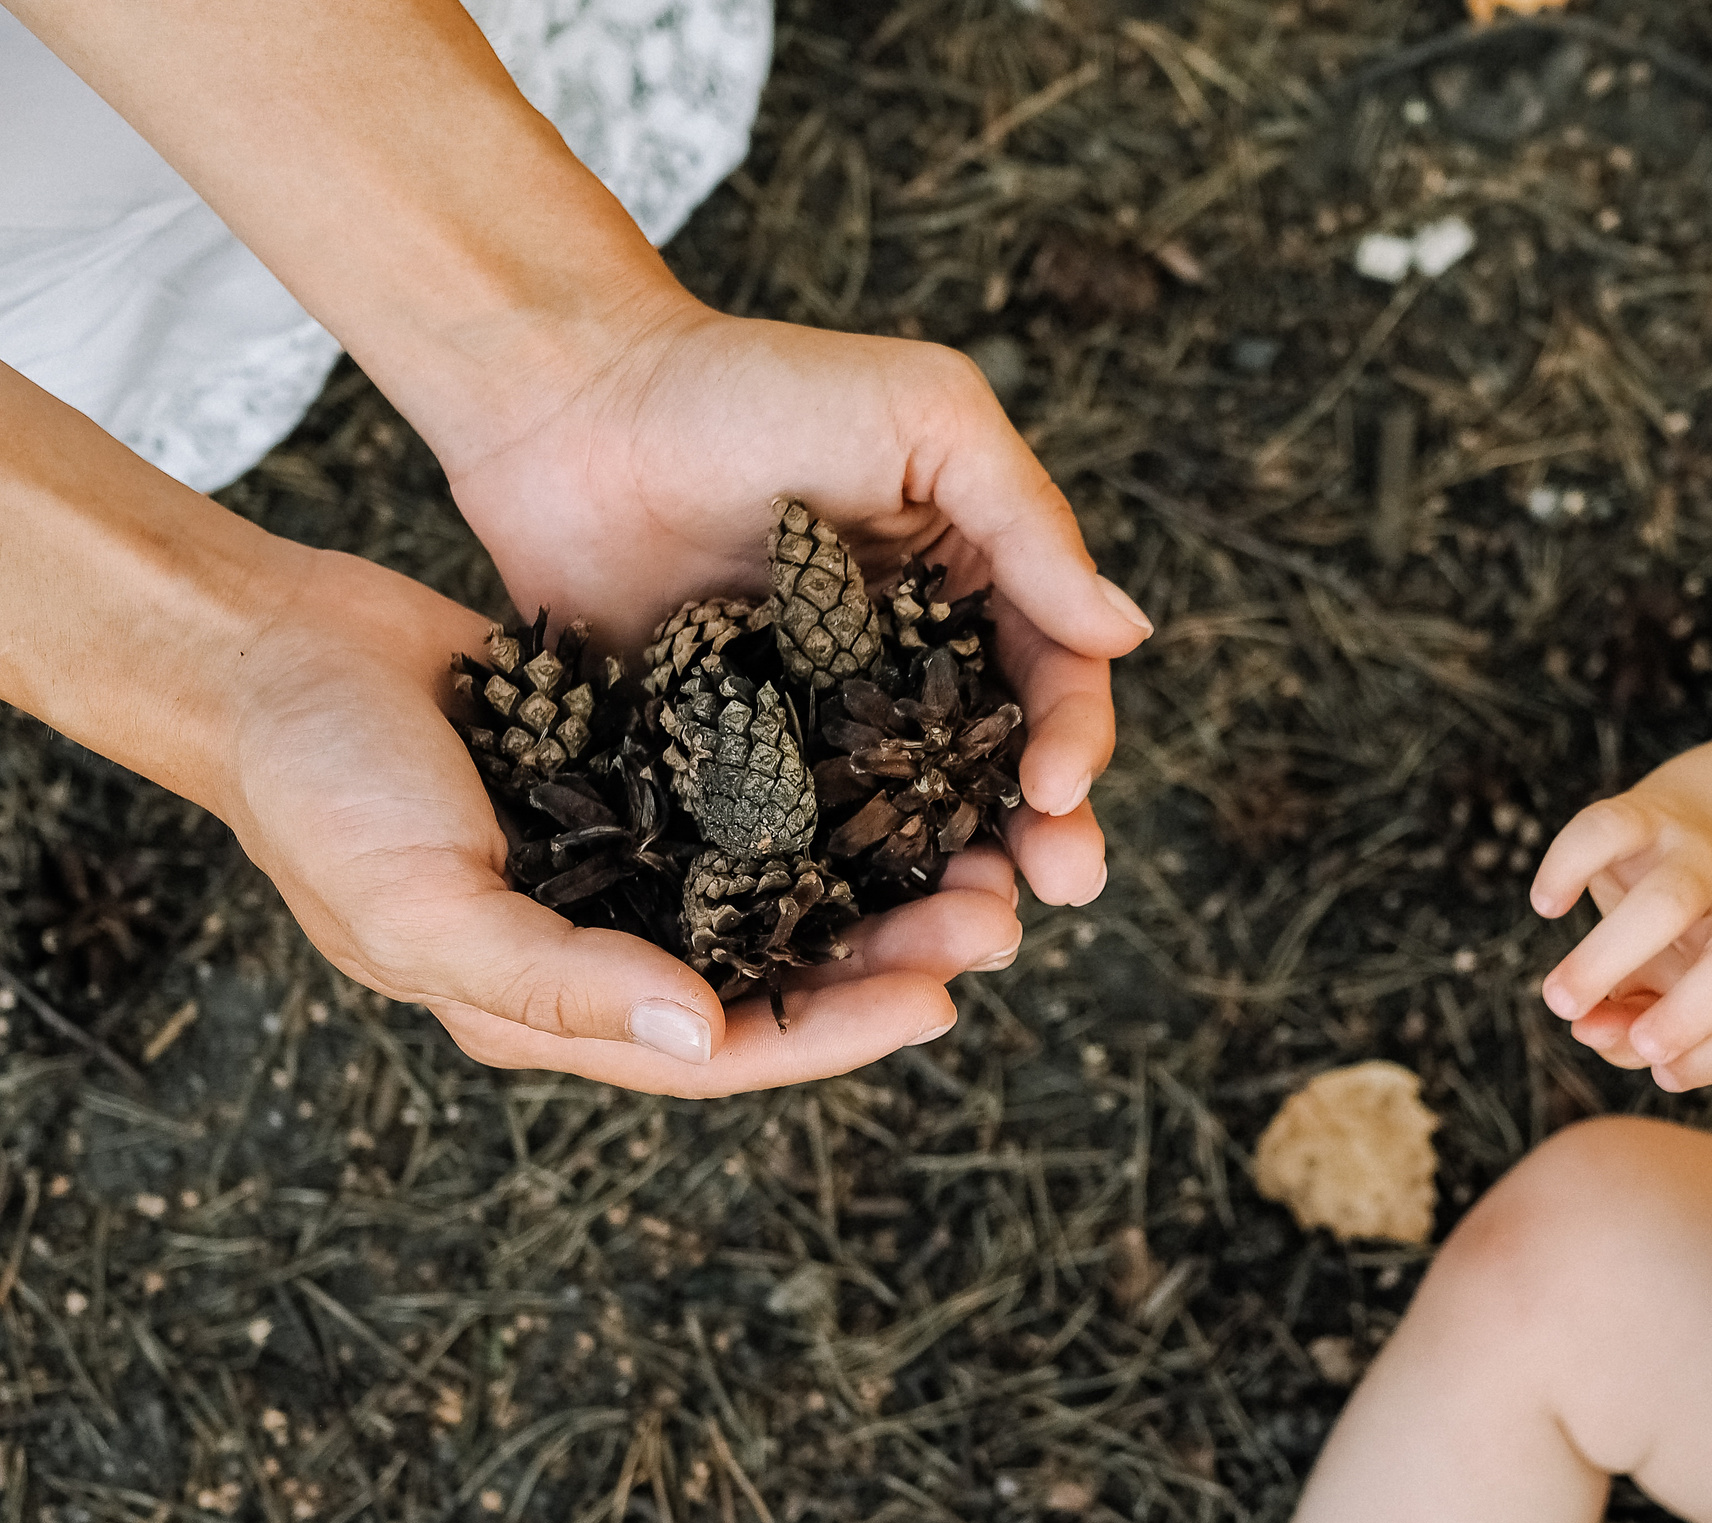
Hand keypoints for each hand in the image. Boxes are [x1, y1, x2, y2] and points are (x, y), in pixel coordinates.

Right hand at [225, 547, 1020, 1092]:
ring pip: (786, 890)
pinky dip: (828, 797)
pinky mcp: (639, 772)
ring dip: (879, 877)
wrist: (263, 650)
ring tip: (975, 846)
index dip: (838, 1030)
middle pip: (782, 974)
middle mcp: (608, 945)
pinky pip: (757, 803)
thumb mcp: (418, 904)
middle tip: (995, 915)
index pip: (731, 1052)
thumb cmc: (317, 788)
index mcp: (556, 1010)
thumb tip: (707, 1034)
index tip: (940, 999)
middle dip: (891, 953)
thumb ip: (559, 981)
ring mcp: (626, 859)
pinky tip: (903, 766)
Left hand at [438, 303, 1148, 912]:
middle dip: (1040, 837)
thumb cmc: (754, 385)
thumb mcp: (926, 417)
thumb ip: (1028, 524)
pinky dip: (831, 893)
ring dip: (952, 885)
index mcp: (972, 593)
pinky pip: (794, 844)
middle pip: (995, 776)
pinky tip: (853, 934)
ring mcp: (820, 730)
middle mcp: (907, 674)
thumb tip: (1130, 633)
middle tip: (1058, 888)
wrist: (568, 405)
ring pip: (906, 829)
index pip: (1053, 682)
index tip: (1060, 791)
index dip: (1073, 741)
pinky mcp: (732, 770)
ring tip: (974, 931)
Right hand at [1530, 787, 1711, 1090]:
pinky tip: (1547, 905)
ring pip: (1668, 901)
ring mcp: (1700, 857)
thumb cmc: (1690, 937)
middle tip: (1609, 1041)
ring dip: (1607, 959)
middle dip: (1685, 1013)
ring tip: (1557, 1001)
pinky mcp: (1647, 814)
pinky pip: (1609, 830)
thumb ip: (1633, 1030)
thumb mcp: (1676, 992)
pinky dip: (1569, 866)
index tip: (1661, 1071)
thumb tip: (1586, 1027)